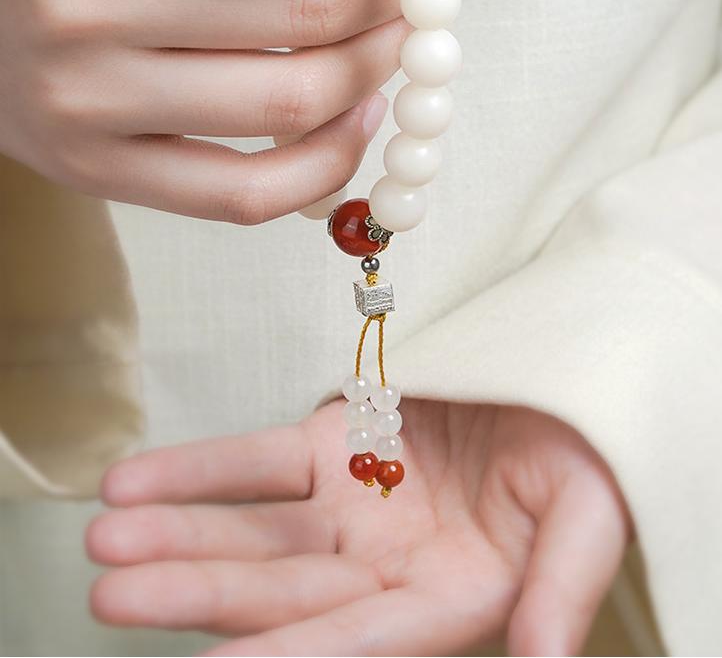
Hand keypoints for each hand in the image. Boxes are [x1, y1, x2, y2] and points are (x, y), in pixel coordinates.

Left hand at [87, 401, 630, 655]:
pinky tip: (135, 483)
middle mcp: (382, 567)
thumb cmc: (585, 452)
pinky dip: (197, 471)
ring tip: (106, 537)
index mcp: (443, 601)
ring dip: (179, 533)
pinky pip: (256, 461)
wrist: (556, 378)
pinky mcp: (333, 445)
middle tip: (112, 592)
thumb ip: (562, 587)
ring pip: (252, 529)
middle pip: (279, 590)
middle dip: (197, 591)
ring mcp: (351, 505)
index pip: (353, 642)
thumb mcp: (587, 513)